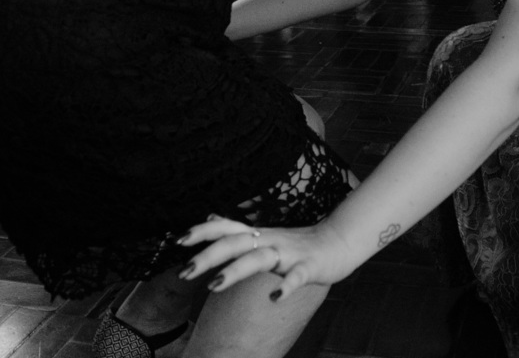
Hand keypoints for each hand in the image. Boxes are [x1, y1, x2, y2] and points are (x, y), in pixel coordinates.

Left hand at [177, 216, 356, 300]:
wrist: (340, 241)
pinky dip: (285, 287)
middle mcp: (269, 241)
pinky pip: (296, 276)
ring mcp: (288, 253)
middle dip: (207, 256)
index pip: (225, 228)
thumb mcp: (264, 234)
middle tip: (184, 272)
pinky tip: (274, 298)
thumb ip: (237, 229)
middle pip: (235, 243)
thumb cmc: (300, 242)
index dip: (202, 232)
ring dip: (235, 270)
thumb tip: (209, 219)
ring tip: (214, 285)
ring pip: (259, 258)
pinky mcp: (308, 266)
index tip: (178, 241)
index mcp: (258, 235)